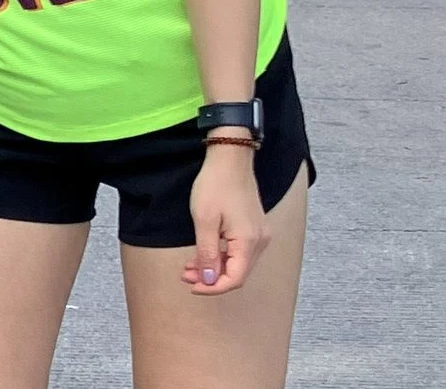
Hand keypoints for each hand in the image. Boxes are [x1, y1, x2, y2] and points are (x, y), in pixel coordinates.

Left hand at [181, 143, 270, 294]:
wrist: (230, 158)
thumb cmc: (215, 185)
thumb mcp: (204, 221)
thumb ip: (207, 253)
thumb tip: (209, 280)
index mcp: (250, 242)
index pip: (235, 279)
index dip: (213, 288)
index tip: (192, 287)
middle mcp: (260, 242)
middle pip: (237, 273)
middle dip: (211, 279)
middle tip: (185, 276)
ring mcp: (259, 234)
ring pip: (237, 263)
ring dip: (214, 268)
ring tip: (189, 267)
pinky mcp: (254, 228)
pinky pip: (239, 251)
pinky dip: (221, 256)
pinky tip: (203, 254)